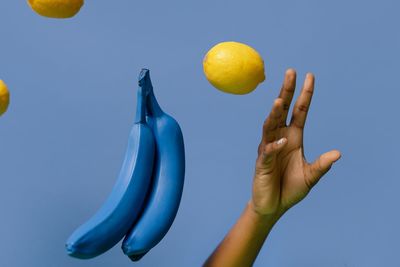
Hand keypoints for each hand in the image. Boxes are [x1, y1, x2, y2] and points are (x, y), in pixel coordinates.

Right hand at [251, 69, 340, 215]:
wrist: (273, 206)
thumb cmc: (289, 188)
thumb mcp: (310, 176)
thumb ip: (322, 165)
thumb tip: (337, 154)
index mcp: (294, 137)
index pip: (300, 111)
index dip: (305, 94)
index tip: (309, 76)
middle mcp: (280, 138)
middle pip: (282, 111)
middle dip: (286, 91)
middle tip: (290, 72)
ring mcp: (269, 148)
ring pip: (270, 126)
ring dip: (274, 114)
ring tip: (279, 101)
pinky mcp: (262, 163)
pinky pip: (268, 151)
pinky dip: (274, 147)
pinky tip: (281, 142)